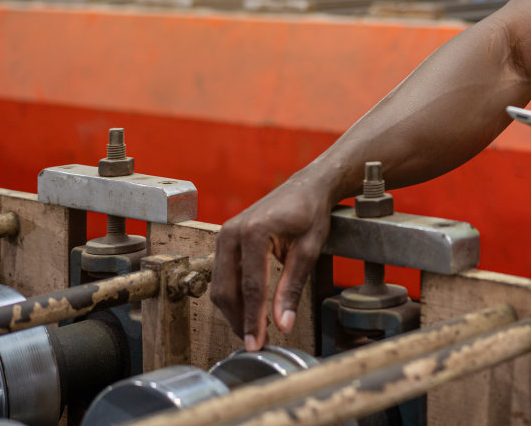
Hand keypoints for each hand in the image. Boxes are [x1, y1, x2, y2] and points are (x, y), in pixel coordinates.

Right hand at [212, 176, 332, 349]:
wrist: (306, 187)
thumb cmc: (310, 213)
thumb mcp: (308, 251)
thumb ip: (292, 288)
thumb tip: (283, 324)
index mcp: (254, 232)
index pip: (251, 287)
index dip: (253, 319)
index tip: (256, 343)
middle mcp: (231, 232)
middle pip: (227, 290)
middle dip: (239, 320)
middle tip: (255, 342)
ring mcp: (224, 235)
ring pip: (220, 286)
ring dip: (234, 311)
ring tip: (254, 329)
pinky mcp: (224, 240)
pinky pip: (223, 275)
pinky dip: (233, 296)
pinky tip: (249, 309)